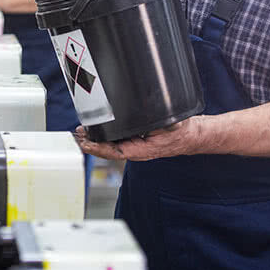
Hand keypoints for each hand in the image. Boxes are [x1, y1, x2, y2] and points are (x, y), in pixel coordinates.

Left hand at [74, 117, 202, 160]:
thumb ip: (156, 123)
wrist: (192, 136)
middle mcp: (135, 151)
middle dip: (91, 143)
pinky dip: (104, 134)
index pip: (115, 152)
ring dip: (95, 138)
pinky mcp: (134, 140)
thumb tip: (144, 117)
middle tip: (78, 133)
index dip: (99, 148)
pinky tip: (95, 128)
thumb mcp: (171, 124)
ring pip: (110, 145)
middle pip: (108, 149)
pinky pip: (116, 140)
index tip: (86, 144)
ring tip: (81, 131)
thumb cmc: (182, 132)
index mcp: (142, 151)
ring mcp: (134, 146)